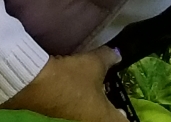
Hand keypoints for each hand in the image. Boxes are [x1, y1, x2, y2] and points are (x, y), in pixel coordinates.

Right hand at [2, 46, 125, 121]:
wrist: (37, 83)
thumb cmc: (73, 77)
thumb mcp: (95, 63)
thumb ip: (109, 58)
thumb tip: (117, 55)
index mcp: (102, 115)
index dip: (129, 118)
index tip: (133, 111)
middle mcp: (90, 120)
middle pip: (108, 119)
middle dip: (116, 111)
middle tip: (123, 102)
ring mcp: (74, 117)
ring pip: (94, 113)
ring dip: (101, 104)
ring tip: (108, 92)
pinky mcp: (62, 110)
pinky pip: (82, 107)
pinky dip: (88, 99)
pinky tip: (88, 87)